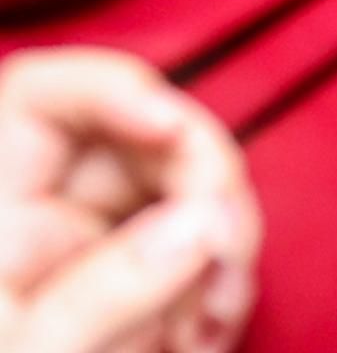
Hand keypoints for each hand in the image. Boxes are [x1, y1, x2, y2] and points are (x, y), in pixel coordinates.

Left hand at [0, 48, 256, 352]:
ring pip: (178, 200)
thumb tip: (204, 221)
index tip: (175, 128)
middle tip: (228, 254)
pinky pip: (187, 263)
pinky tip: (207, 338)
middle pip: (136, 141)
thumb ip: (110, 290)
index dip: (115, 90)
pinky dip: (210, 292)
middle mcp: (27, 220)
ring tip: (216, 322)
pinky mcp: (122, 303)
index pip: (41, 98)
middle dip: (202, 182)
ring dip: (219, 247)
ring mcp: (77, 260)